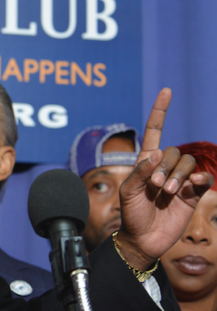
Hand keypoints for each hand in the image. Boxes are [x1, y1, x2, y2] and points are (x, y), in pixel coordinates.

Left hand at [116, 88, 212, 268]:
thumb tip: (156, 154)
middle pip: (174, 151)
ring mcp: (179, 180)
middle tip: (156, 187)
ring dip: (179, 175)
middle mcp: (164, 167)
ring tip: (168, 192)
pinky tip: (197, 183)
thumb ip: (140, 172)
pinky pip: (203, 177)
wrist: (144, 239)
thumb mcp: (128, 192)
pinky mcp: (193, 194)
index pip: (155, 131)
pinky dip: (201, 177)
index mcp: (145, 162)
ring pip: (188, 162)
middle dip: (166, 167)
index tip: (167, 91)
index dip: (160, 112)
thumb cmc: (131, 214)